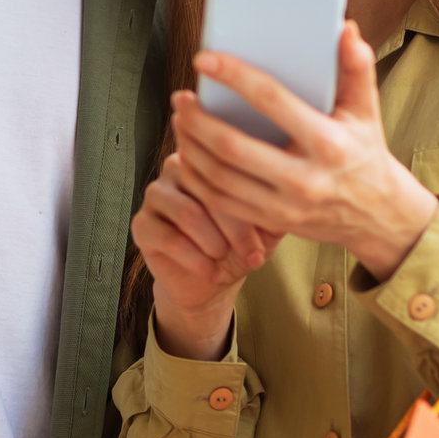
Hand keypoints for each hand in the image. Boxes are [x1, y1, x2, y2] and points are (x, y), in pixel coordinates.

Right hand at [132, 153, 281, 360]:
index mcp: (210, 157)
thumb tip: (296, 190)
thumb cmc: (238, 244)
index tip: (269, 232)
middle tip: (252, 253)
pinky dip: (195, 259)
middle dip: (235, 227)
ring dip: (213, 242)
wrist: (211, 280)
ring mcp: (156, 193)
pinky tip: (211, 271)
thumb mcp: (267, 224)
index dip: (251, 200)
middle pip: (208, 186)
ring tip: (227, 259)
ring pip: (187, 211)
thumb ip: (278, 201)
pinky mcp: (142, 223)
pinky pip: (167, 236)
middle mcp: (179, 167)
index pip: (228, 164)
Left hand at [173, 21, 438, 282]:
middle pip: (233, 147)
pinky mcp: (273, 223)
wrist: (378, 216)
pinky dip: (197, 178)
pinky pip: (221, 203)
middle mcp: (306, 178)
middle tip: (181, 98)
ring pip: (220, 179)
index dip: (233, 77)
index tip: (204, 59)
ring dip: (191, 148)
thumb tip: (344, 29)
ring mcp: (286, 206)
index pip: (271, 100)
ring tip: (181, 121)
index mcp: (328, 142)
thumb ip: (356, 68)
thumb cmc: (365, 152)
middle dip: (199, 120)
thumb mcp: (366, 111)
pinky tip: (189, 155)